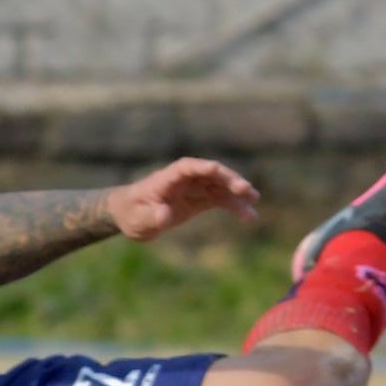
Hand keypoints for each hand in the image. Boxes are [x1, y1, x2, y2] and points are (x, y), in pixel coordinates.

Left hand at [108, 157, 258, 240]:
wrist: (131, 216)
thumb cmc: (131, 213)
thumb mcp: (139, 218)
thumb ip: (153, 216)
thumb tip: (165, 214)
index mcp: (168, 177)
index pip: (188, 167)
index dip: (204, 168)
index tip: (218, 170)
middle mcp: (185, 179)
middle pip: (211, 174)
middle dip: (228, 179)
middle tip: (245, 189)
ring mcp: (195, 188)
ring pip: (221, 186)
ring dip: (237, 192)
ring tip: (254, 201)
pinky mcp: (200, 200)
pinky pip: (221, 200)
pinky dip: (235, 206)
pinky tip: (249, 216)